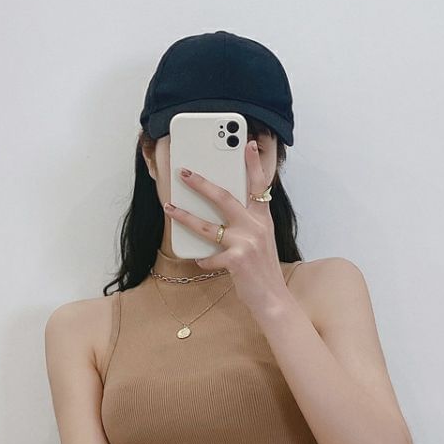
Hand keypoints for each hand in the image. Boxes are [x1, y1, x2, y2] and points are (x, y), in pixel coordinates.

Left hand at [162, 139, 288, 314]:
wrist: (273, 300)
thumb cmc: (262, 271)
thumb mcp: (261, 242)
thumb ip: (246, 225)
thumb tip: (220, 215)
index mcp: (263, 220)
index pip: (259, 185)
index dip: (253, 164)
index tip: (247, 143)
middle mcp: (256, 227)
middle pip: (224, 197)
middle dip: (201, 183)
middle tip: (184, 172)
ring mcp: (247, 242)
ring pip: (208, 225)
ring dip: (185, 216)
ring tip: (169, 208)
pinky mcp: (237, 260)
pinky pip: (209, 255)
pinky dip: (202, 259)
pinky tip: (199, 260)